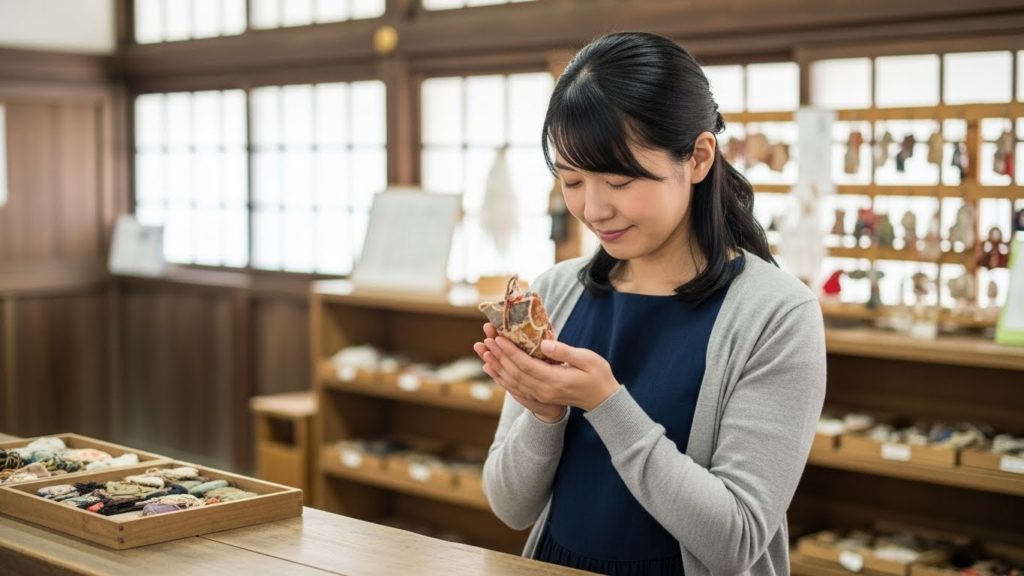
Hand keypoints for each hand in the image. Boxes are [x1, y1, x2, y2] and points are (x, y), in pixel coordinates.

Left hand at [473, 323, 620, 413]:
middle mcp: (544, 391)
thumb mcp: (587, 359)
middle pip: (515, 373)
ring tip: (484, 351)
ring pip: (512, 382)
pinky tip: (492, 369)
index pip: (526, 365)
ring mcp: (541, 396)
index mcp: (556, 380)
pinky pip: (516, 388)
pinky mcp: (540, 397)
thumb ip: (564, 351)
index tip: (498, 338)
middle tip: (486, 339)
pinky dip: (502, 378)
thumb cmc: (598, 375)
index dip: (510, 351)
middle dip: (499, 355)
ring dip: (497, 366)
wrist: (603, 400)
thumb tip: (544, 343)